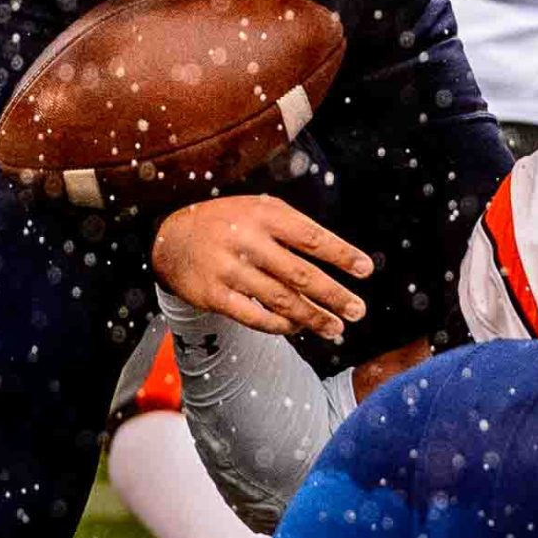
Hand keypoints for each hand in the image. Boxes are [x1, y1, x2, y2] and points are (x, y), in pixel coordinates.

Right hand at [151, 195, 373, 341]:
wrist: (171, 237)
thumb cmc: (229, 222)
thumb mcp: (260, 209)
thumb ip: (295, 227)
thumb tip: (339, 254)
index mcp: (265, 215)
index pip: (312, 237)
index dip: (341, 254)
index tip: (366, 270)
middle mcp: (248, 241)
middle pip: (299, 274)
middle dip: (333, 295)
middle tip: (358, 310)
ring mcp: (229, 269)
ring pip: (280, 299)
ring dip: (312, 317)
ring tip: (335, 327)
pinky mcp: (214, 295)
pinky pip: (253, 316)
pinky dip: (279, 324)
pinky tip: (298, 328)